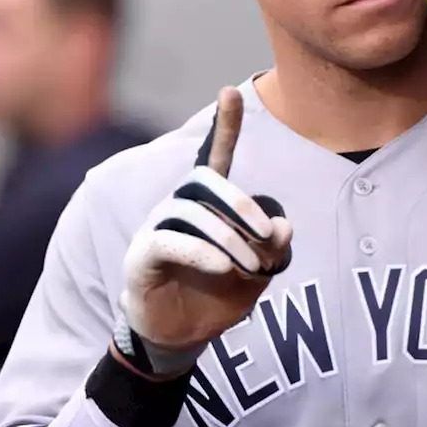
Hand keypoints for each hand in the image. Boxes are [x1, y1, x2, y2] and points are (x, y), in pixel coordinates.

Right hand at [117, 87, 292, 375]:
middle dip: (240, 203)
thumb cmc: (217, 294)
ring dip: (227, 237)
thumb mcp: (257, 273)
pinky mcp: (142, 255)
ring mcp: (157, 228)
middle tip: (266, 235)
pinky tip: (221, 265)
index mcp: (208, 204)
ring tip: (250, 266)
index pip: (214, 156)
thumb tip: (284, 227)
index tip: (230, 91)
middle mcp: (179, 206)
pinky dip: (199, 250)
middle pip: (204, 179)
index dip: (223, 125)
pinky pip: (168, 239)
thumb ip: (272, 250)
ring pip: (190, 210)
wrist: (181, 335)